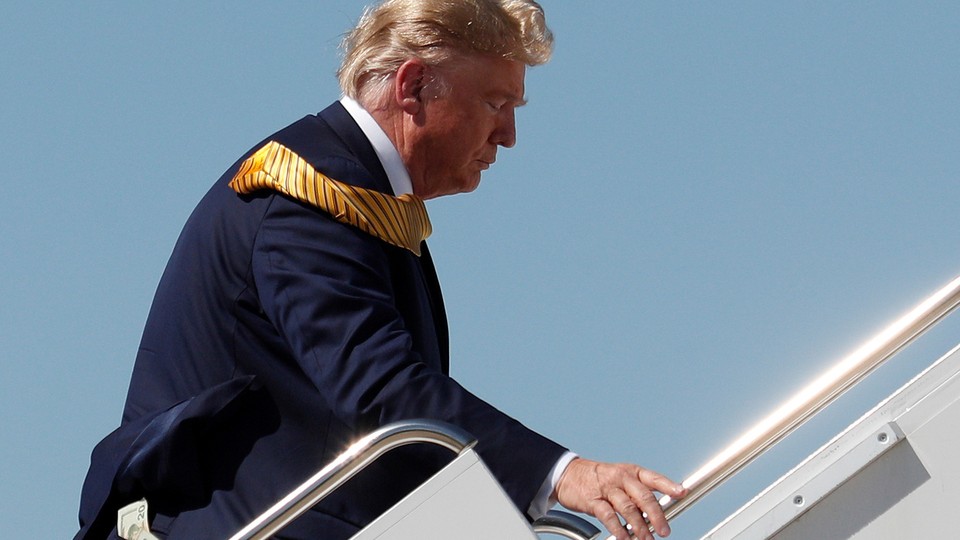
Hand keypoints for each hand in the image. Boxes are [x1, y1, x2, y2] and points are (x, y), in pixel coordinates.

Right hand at [554, 458, 686, 539]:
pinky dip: (618, 528)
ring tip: (646, 539)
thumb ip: (638, 495)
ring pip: (628, 508)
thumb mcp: (621, 479)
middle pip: (643, 496)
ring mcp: (607, 488)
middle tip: (664, 531)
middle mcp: (621, 478)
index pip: (654, 478)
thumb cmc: (599, 478)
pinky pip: (608, 516)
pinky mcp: (593, 500)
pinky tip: (624, 537)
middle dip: (656, 515)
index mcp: (631, 472)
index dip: (669, 485)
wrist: (568, 474)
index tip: (682, 493)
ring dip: (639, 526)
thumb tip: (656, 514)